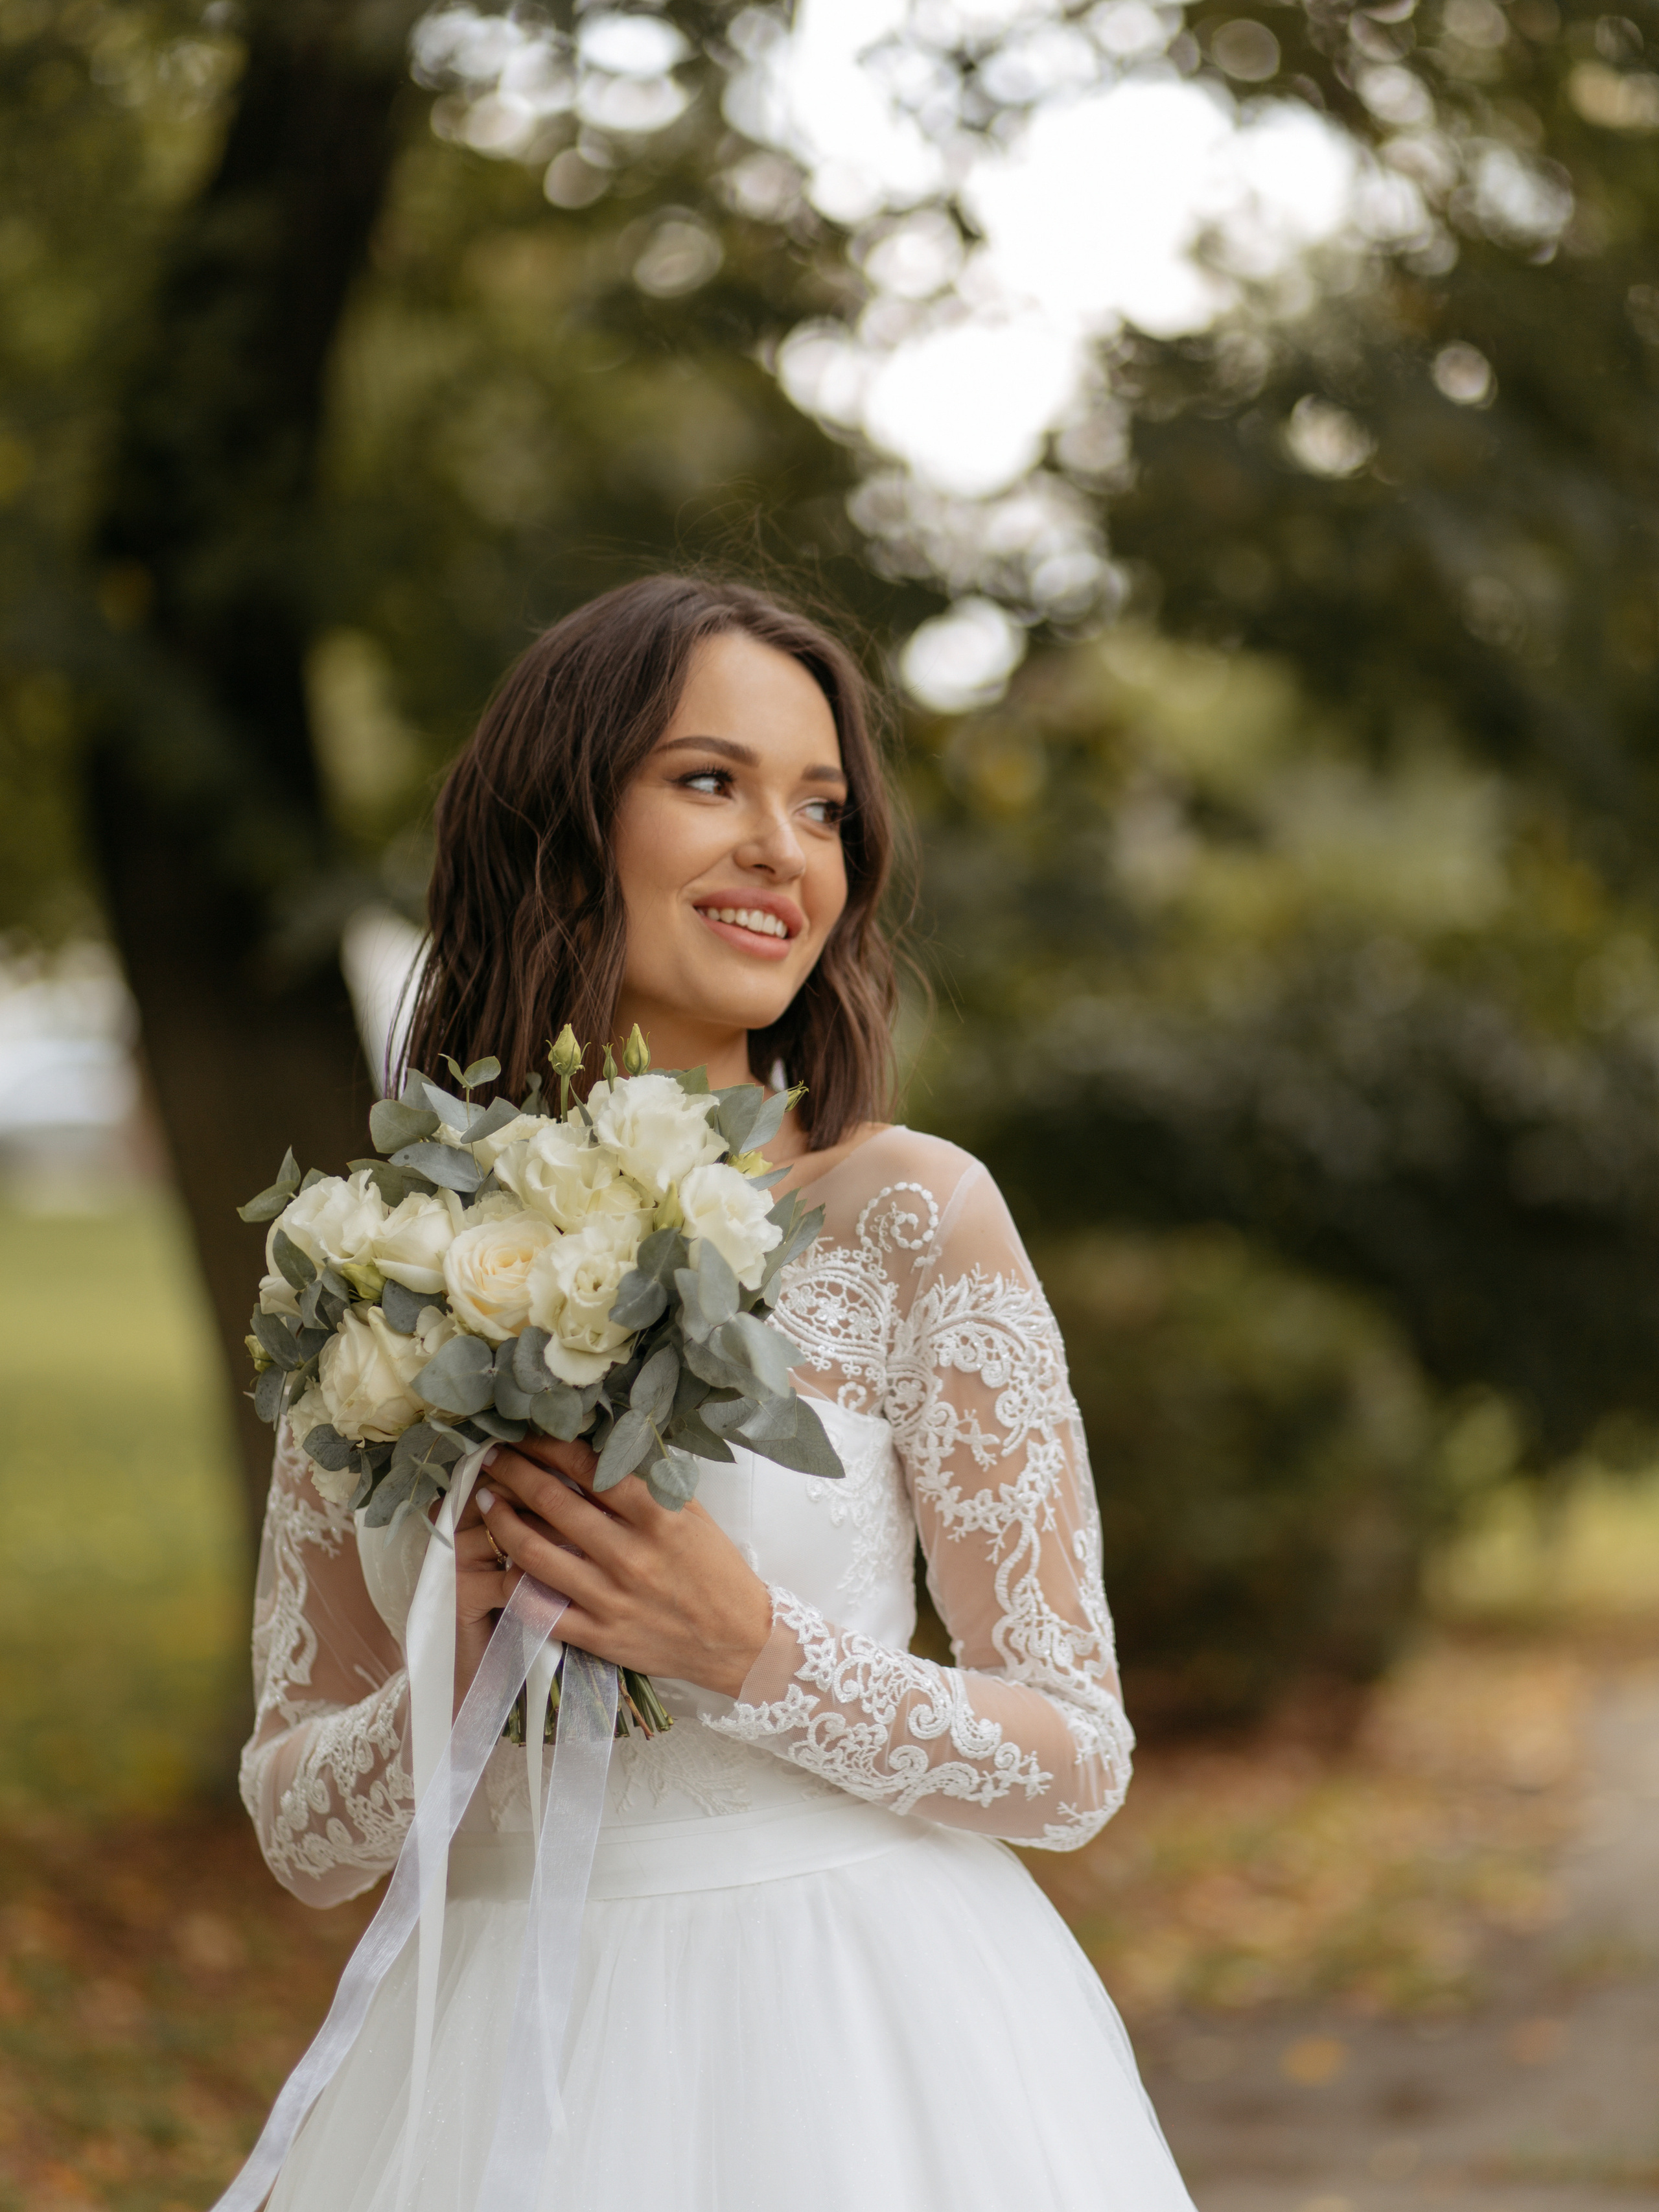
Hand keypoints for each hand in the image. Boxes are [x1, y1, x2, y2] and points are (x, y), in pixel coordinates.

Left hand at [454, 1436, 773, 1703]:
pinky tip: (499, 1563)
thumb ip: (648, 1483)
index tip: (525, 1433)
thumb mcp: (691, 1514)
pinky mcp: (598, 1635)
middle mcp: (628, 1554)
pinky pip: (540, 1608)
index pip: (587, 1466)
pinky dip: (513, 1583)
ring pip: (534, 1552)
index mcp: (656, 1516)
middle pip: (552, 1502)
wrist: (736, 1640)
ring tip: (485, 1501)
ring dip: (501, 1521)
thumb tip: (598, 1447)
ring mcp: (609, 1597)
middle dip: (513, 1473)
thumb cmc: (714, 1569)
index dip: (547, 1444)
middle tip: (492, 1458)